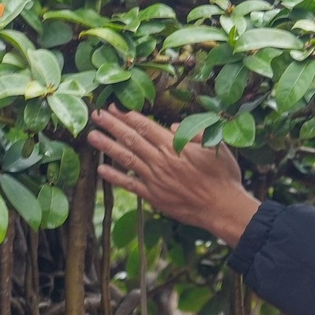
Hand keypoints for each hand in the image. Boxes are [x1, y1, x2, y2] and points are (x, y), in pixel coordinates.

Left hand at [88, 107, 261, 245]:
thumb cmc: (222, 176)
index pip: (144, 126)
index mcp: (173, 145)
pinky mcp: (153, 196)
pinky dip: (115, 178)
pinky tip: (101, 171)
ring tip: (91, 136)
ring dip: (107, 147)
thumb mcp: (215, 145)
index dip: (127, 115)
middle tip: (96, 115)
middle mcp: (160, 160)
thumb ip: (194, 132)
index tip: (113, 107)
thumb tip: (174, 124)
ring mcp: (154, 179)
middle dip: (111, 125)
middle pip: (131, 138)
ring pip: (126, 159)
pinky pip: (129, 185)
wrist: (222, 207)